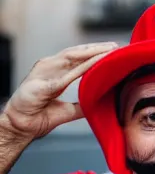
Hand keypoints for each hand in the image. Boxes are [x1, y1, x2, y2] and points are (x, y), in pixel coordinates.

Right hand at [1, 42, 116, 139]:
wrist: (21, 128)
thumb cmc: (39, 117)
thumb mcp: (67, 110)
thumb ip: (82, 105)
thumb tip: (99, 104)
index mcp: (55, 73)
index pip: (78, 58)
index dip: (95, 53)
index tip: (113, 51)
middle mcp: (50, 68)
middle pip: (77, 53)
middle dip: (97, 48)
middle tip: (116, 46)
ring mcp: (45, 73)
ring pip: (73, 57)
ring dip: (92, 52)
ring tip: (109, 49)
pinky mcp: (43, 85)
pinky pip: (67, 74)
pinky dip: (83, 66)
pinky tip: (96, 62)